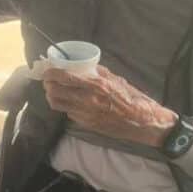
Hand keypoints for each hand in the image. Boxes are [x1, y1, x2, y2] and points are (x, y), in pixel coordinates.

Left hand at [42, 65, 176, 147]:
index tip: (48, 70)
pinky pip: (69, 113)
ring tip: (56, 90)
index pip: (63, 78)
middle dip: (48, 85)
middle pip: (54, 93)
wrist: (144, 123)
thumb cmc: (134, 98)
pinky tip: (72, 101)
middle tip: (49, 80)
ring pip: (57, 105)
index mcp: (96, 86)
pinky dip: (66, 106)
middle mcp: (88, 101)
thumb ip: (98, 73)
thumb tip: (83, 67)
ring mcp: (85, 115)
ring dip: (52, 96)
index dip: (50, 74)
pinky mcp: (87, 124)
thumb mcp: (117, 80)